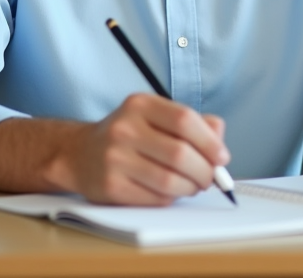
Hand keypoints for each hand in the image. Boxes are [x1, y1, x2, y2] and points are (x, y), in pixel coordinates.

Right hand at [67, 93, 230, 205]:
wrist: (80, 154)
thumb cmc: (130, 136)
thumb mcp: (157, 117)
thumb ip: (194, 124)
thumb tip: (220, 145)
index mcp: (140, 105)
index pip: (184, 119)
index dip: (209, 142)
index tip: (222, 157)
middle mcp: (124, 128)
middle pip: (180, 153)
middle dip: (204, 171)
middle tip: (210, 178)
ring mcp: (114, 158)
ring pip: (169, 180)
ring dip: (190, 187)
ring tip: (192, 185)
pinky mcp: (110, 186)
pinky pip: (155, 198)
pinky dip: (171, 198)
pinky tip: (170, 191)